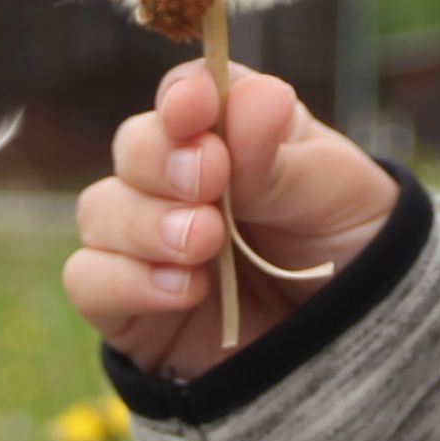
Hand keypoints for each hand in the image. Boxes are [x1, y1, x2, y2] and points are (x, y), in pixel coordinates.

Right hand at [63, 59, 398, 378]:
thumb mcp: (337, 196)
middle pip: (133, 145)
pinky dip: (126, 279)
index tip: (195, 108)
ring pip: (101, 209)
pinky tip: (184, 289)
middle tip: (209, 180)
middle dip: (162, 159)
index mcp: (232, 132)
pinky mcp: (128, 304)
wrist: (351, 345)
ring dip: (145, 222)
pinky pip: (88, 279)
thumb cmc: (347, 248)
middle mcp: (178, 180)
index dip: (183, 97)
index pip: (186, 95)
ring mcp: (147, 241)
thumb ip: (284, 159)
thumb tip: (257, 95)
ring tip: (204, 244)